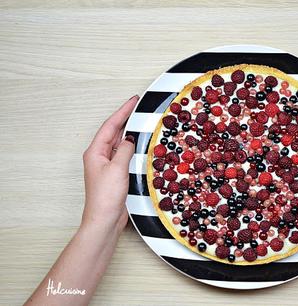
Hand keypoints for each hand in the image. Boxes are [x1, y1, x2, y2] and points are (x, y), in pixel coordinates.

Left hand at [81, 95, 138, 233]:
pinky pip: (124, 155)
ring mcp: (107, 166)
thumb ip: (124, 150)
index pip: (110, 125)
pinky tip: (139, 145)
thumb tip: (129, 140)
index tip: (133, 101)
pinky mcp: (115, 174)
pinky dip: (132, 147)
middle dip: (125, 118)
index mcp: (95, 152)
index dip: (122, 111)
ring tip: (140, 121)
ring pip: (119, 143)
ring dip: (129, 132)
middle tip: (138, 107)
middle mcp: (99, 157)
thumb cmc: (106, 197)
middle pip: (113, 132)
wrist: (105, 219)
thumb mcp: (117, 169)